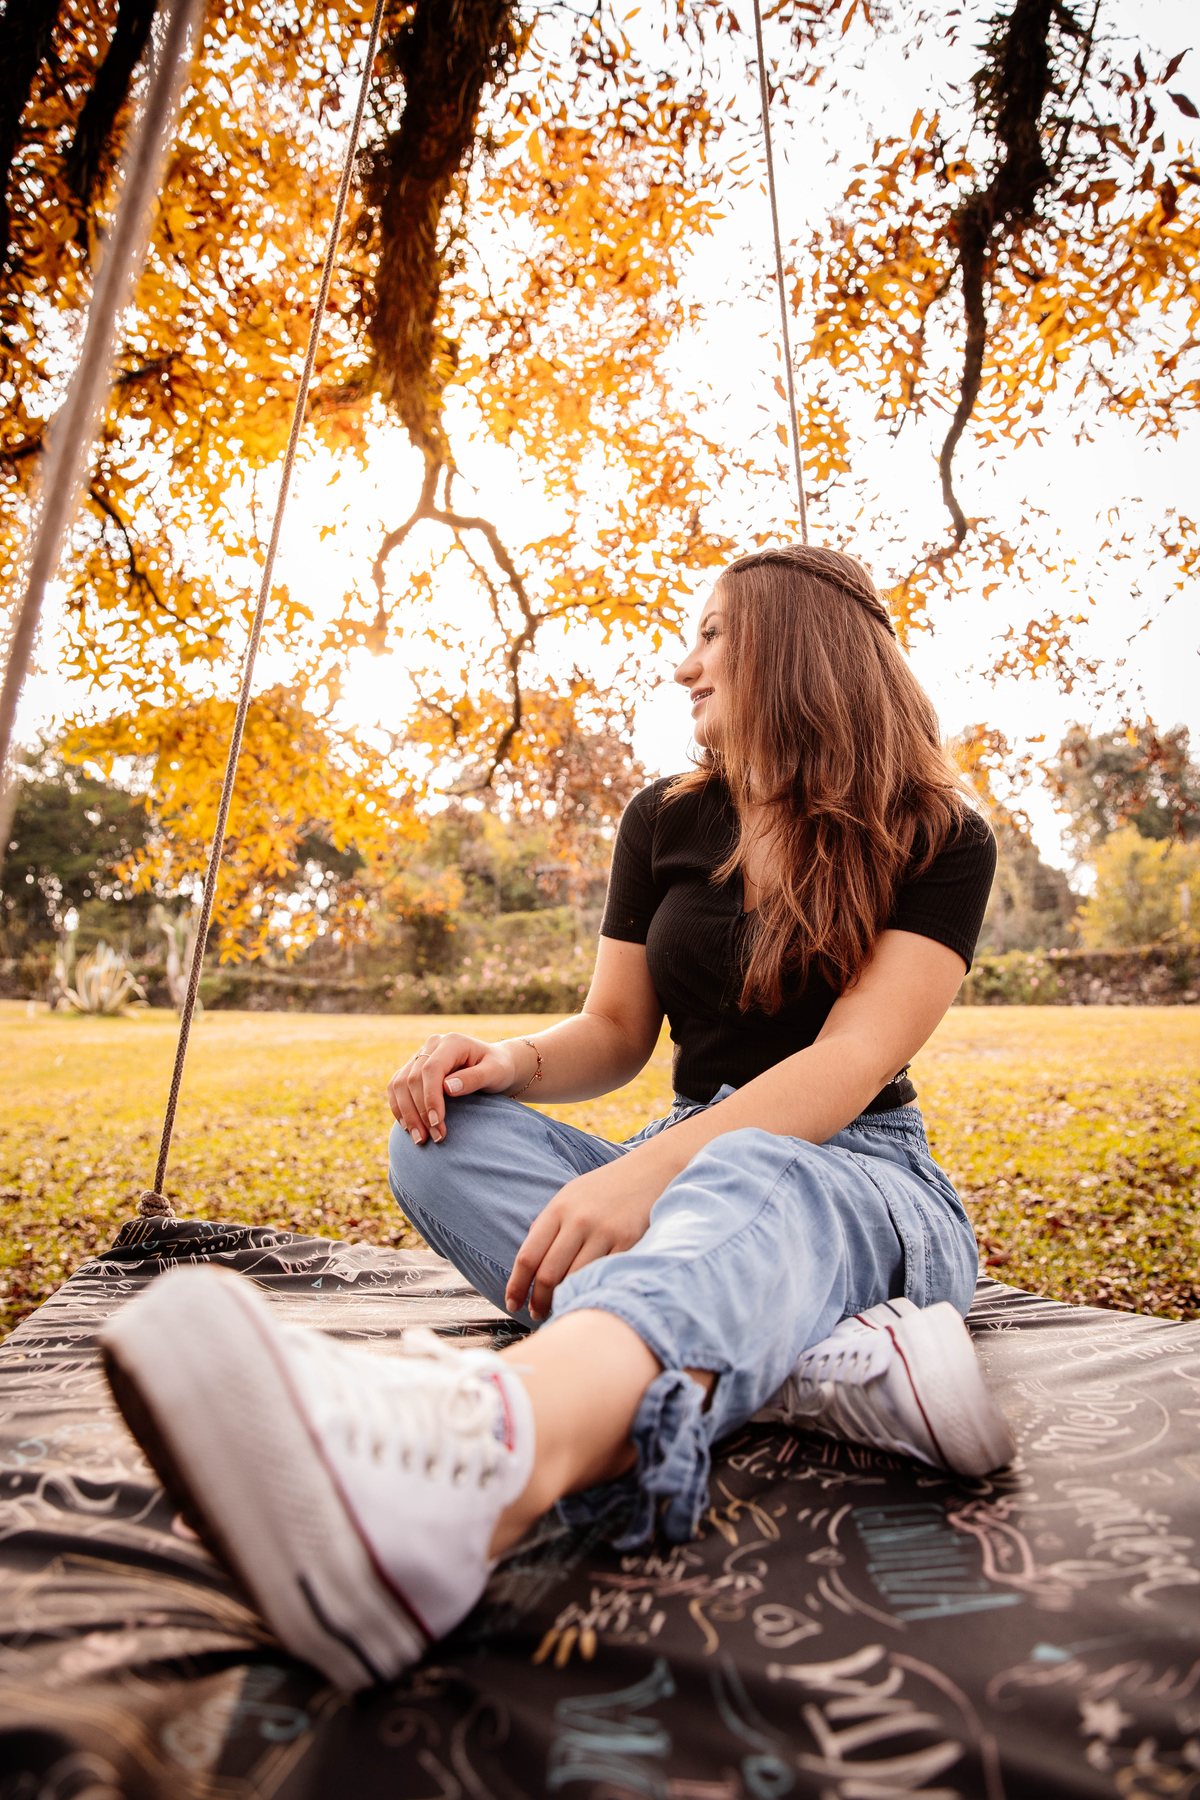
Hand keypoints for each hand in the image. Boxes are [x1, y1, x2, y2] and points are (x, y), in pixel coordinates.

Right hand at [388, 1033, 523, 1144]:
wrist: (495, 1065)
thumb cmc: (498, 1069)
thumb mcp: (495, 1072)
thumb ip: (474, 1078)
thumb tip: (447, 1087)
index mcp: (452, 1043)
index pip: (431, 1069)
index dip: (430, 1097)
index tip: (437, 1122)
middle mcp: (431, 1046)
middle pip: (412, 1079)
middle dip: (420, 1112)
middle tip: (434, 1138)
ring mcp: (419, 1056)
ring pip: (399, 1084)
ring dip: (406, 1114)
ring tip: (419, 1139)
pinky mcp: (412, 1069)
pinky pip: (396, 1088)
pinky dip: (399, 1109)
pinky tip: (409, 1128)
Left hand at [505, 1146, 670, 1320]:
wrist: (649, 1171)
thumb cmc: (604, 1189)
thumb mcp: (569, 1197)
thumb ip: (547, 1226)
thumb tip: (527, 1262)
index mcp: (558, 1209)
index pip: (527, 1256)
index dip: (516, 1286)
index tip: (512, 1303)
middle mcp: (579, 1221)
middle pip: (548, 1274)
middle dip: (538, 1301)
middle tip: (536, 1314)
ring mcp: (605, 1232)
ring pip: (574, 1279)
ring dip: (563, 1301)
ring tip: (559, 1309)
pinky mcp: (629, 1243)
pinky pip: (603, 1276)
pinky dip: (591, 1291)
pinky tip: (587, 1297)